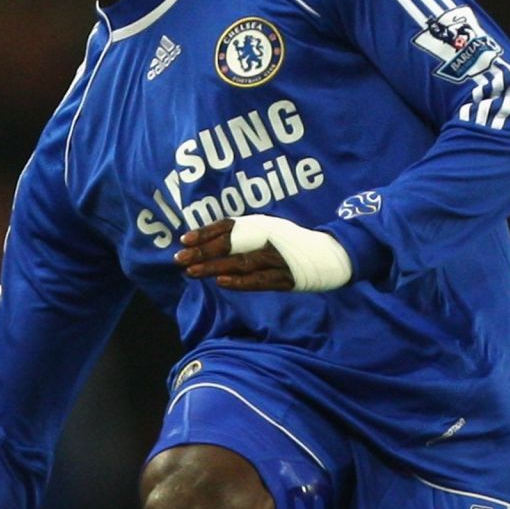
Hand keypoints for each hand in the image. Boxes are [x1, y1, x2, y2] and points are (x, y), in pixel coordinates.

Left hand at [174, 219, 295, 291]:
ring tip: (192, 272)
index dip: (206, 232)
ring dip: (215, 266)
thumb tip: (210, 241)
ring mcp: (275, 259)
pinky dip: (240, 282)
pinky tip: (222, 282)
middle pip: (230, 244)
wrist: (329, 254)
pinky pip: (259, 280)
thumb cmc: (291, 244)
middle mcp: (266, 238)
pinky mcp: (284, 278)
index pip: (229, 226)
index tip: (184, 240)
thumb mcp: (269, 231)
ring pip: (240, 262)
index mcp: (261, 225)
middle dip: (203, 251)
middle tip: (180, 259)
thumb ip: (244, 234)